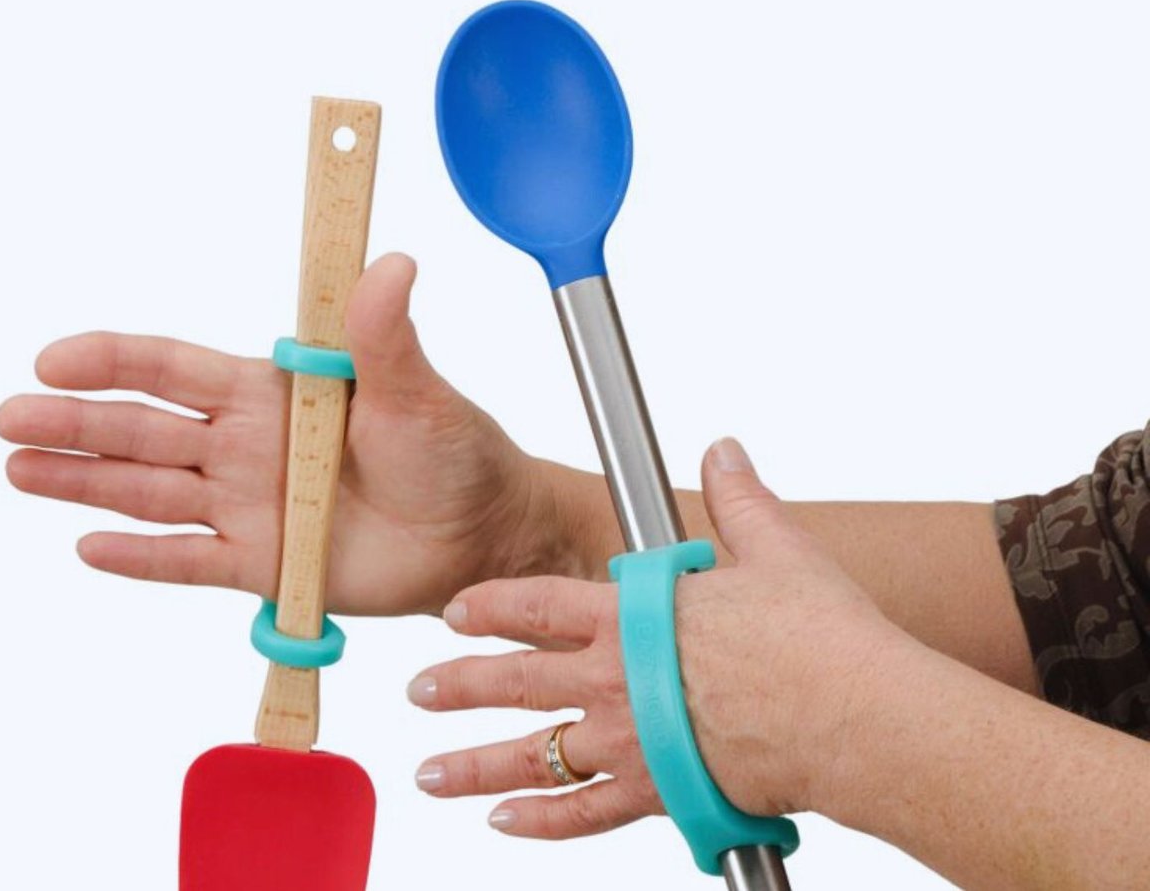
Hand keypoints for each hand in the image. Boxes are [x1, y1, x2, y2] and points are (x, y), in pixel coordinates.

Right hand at [0, 253, 561, 615]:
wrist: (481, 534)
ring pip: (150, 492)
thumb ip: (385, 333)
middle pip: (142, 431)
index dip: (112, 362)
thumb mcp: (417, 389)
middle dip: (74, 423)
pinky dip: (141, 556)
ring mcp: (248, 506)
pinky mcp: (264, 565)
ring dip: (83, 481)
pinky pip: (190, 560)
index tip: (52, 358)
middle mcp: (245, 446)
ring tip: (19, 469)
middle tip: (8, 418)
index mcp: (270, 391)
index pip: (172, 369)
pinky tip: (87, 545)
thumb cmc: (453, 451)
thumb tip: (388, 260)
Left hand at [407, 438, 903, 836]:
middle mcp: (617, 678)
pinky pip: (584, 813)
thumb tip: (725, 451)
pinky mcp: (660, 793)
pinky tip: (505, 823)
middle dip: (458, 686)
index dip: (488, 608)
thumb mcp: (777, 550)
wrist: (857, 715)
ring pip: (532, 756)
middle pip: (516, 682)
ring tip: (429, 774)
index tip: (454, 613)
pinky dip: (541, 822)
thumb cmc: (822, 635)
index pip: (536, 604)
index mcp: (635, 615)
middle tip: (418, 691)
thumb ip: (739, 501)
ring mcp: (632, 741)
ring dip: (473, 767)